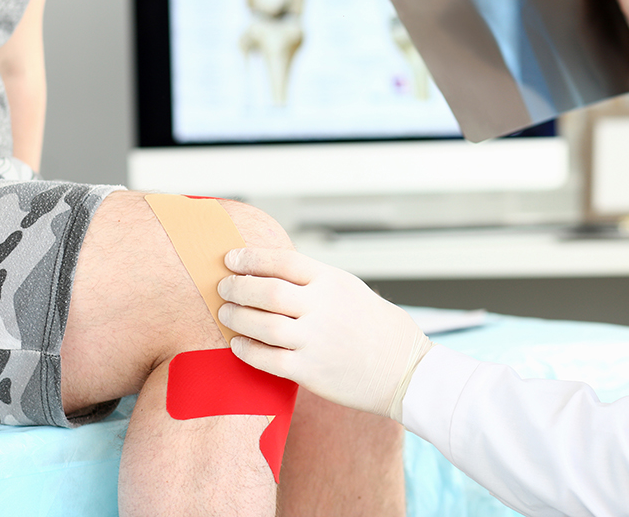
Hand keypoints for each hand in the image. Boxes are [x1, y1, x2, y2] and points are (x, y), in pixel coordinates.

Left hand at [218, 248, 432, 421]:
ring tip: (226, 315)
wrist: (405, 371)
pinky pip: (267, 359)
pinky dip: (246, 350)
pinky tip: (238, 345)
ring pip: (263, 324)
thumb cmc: (377, 328)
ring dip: (237, 318)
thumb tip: (272, 272)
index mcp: (333, 282)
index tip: (231, 260)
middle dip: (237, 287)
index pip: (283, 261)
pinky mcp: (311, 371)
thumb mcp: (351, 290)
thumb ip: (316, 281)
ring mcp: (317, 340)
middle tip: (223, 289)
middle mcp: (323, 308)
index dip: (251, 258)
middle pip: (267, 290)